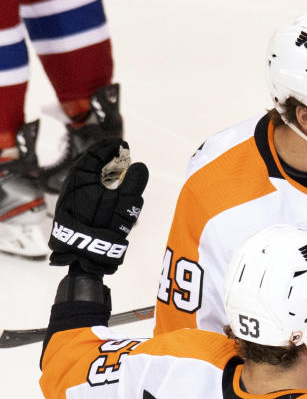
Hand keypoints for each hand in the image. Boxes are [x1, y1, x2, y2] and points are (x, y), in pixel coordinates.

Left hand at [48, 138, 148, 274]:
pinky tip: (108, 186)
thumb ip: (132, 185)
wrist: (82, 254)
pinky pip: (86, 188)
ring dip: (103, 169)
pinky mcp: (75, 208)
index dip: (109, 147)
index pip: (94, 154)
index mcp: (81, 178)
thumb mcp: (123, 205)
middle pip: (90, 163)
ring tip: (118, 166)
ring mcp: (72, 196)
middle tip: (122, 152)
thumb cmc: (101, 229)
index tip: (123, 143)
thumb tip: (140, 165)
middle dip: (106, 156)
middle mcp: (74, 184)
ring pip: (88, 176)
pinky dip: (99, 183)